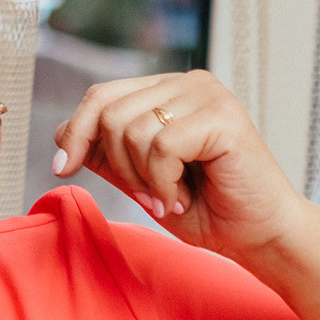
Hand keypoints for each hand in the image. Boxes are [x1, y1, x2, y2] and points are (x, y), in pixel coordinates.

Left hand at [51, 68, 309, 261]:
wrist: (259, 236)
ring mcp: (207, 94)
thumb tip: (60, 133)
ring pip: (132, 130)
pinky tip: (183, 198)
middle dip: (118, 167)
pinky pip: (161, 146)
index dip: (75, 132)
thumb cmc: (208, 210)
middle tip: (149, 198)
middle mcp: (188, 83)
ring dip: (144, 180)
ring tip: (172, 198)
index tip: (62, 169)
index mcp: (169, 91)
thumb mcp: (142, 182)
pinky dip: (163, 183)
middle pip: (109, 112)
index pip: (102, 95)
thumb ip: (108, 154)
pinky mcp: (222, 115)